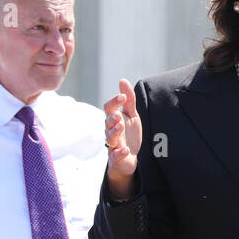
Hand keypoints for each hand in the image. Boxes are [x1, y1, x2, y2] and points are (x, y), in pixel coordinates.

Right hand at [103, 79, 141, 198]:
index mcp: (113, 119)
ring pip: (110, 138)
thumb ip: (129, 99)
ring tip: (120, 126)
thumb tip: (122, 80)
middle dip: (112, 118)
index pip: (109, 108)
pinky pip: (115, 156)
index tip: (123, 96)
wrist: (130, 157)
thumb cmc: (129, 133)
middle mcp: (110, 131)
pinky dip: (120, 153)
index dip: (114, 102)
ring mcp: (113, 144)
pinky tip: (125, 150)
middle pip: (107, 123)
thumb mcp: (131, 115)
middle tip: (118, 115)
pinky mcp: (117, 158)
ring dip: (114, 132)